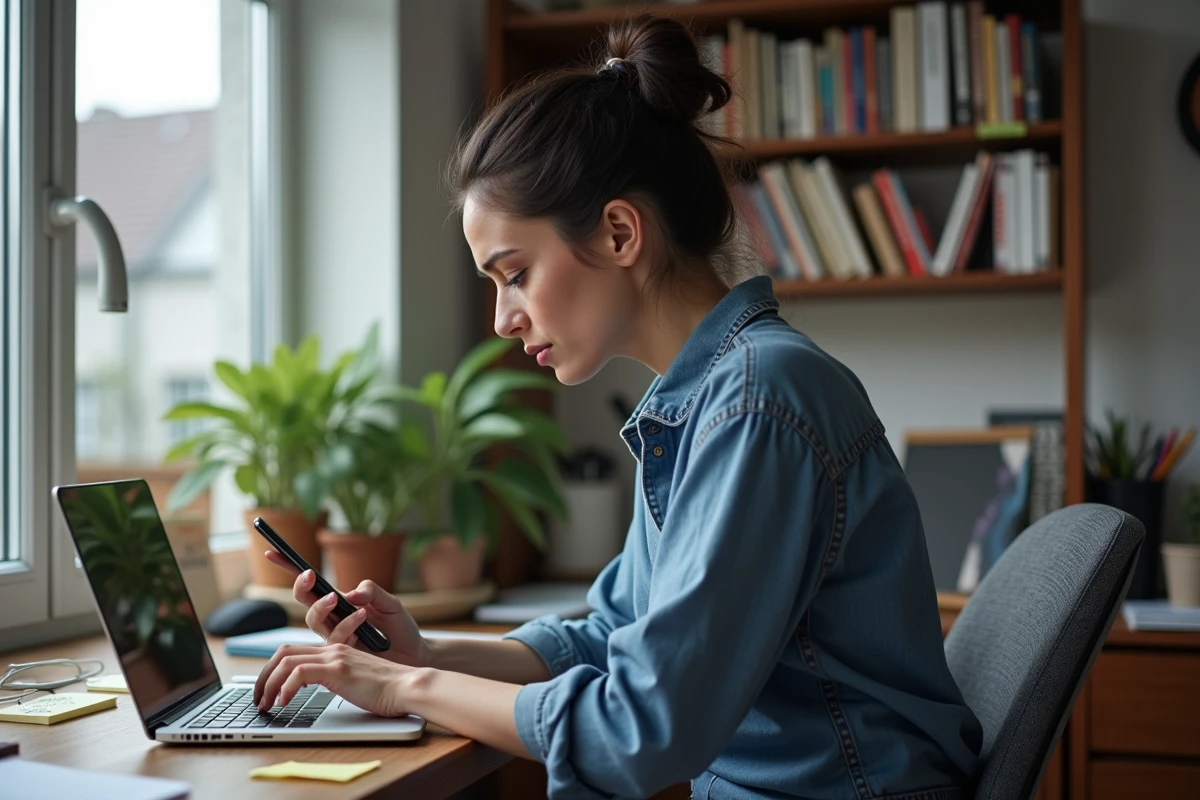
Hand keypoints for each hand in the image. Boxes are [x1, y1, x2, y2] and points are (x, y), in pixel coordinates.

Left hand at [252, 642, 413, 716]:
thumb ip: (337, 678)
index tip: (266, 690)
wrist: (407, 686)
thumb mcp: (355, 681)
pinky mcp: (337, 669)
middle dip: (263, 676)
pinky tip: (285, 703)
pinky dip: (285, 688)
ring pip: (285, 662)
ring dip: (268, 685)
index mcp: (336, 650)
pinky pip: (298, 674)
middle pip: (283, 653)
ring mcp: (334, 657)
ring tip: (266, 705)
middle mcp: (332, 649)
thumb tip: (318, 690)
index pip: (293, 651)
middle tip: (258, 699)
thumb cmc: (388, 689)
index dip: (273, 670)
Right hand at [265, 550, 429, 667]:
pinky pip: (335, 638)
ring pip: (313, 621)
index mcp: (341, 603)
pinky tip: (363, 616)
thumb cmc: (401, 629)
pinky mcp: (342, 654)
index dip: (291, 570)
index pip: (312, 586)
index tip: (273, 552)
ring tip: (336, 598)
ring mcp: (336, 637)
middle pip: (305, 603)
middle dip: (302, 587)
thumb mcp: (390, 602)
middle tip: (310, 575)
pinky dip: (348, 624)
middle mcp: (334, 620)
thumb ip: (372, 591)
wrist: (415, 655)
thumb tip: (349, 594)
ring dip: (322, 606)